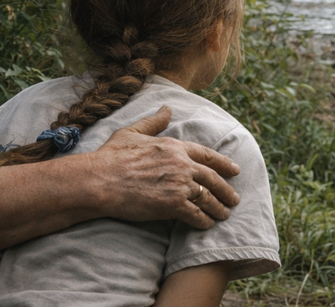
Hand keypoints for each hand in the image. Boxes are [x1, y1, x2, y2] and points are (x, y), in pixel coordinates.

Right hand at [84, 106, 240, 228]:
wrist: (100, 180)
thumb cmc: (112, 156)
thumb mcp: (133, 132)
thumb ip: (153, 122)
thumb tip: (167, 108)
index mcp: (174, 146)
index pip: (207, 156)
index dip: (224, 164)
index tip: (235, 170)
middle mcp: (181, 164)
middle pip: (213, 178)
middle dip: (226, 190)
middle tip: (235, 198)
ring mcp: (179, 185)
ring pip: (208, 198)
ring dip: (219, 208)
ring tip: (224, 214)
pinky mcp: (172, 205)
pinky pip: (196, 214)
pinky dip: (204, 221)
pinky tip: (207, 225)